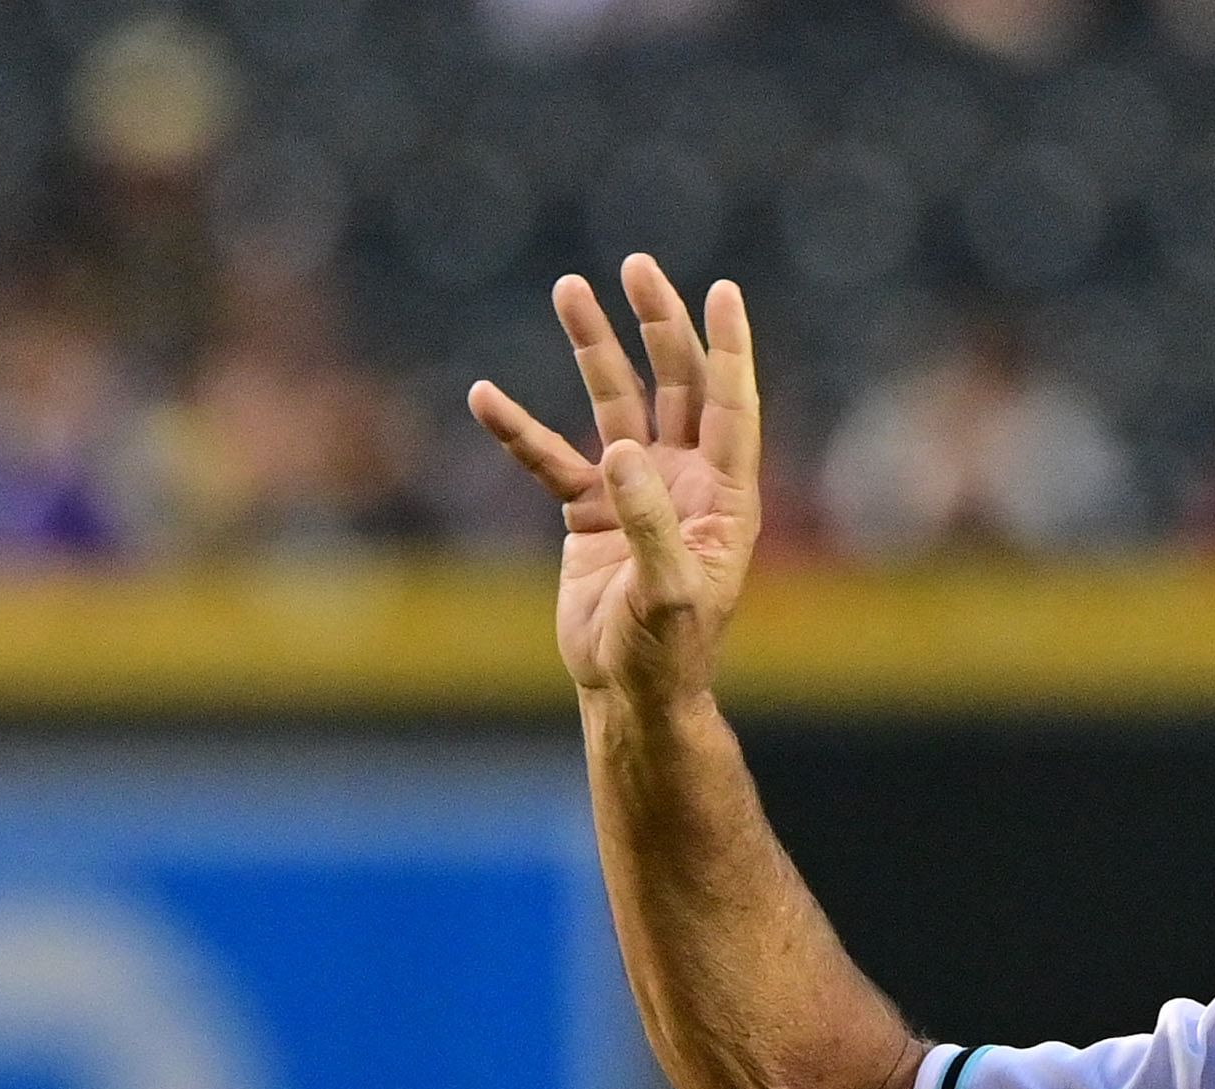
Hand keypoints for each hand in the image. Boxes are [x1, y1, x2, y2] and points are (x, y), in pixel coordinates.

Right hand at [467, 255, 761, 705]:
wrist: (627, 694)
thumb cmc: (666, 652)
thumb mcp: (666, 591)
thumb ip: (648, 521)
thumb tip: (621, 451)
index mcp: (723, 496)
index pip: (730, 404)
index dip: (729, 348)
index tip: (723, 289)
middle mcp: (685, 481)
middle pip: (676, 383)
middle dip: (658, 325)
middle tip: (635, 267)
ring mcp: (635, 492)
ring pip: (615, 403)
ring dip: (595, 350)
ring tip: (569, 289)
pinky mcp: (589, 514)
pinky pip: (550, 459)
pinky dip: (519, 431)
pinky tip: (484, 397)